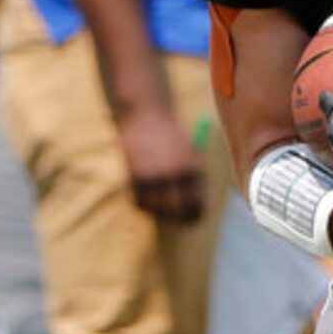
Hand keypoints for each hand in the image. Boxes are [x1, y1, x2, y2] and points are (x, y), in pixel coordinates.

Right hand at [117, 102, 208, 224]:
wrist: (146, 113)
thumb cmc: (171, 133)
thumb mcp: (190, 153)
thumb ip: (194, 177)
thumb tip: (197, 206)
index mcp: (193, 168)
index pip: (197, 204)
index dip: (195, 215)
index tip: (193, 218)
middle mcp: (174, 174)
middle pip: (177, 210)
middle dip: (178, 218)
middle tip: (176, 220)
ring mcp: (153, 175)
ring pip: (156, 209)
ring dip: (158, 213)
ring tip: (160, 209)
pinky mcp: (135, 174)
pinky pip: (139, 201)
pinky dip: (142, 204)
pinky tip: (145, 200)